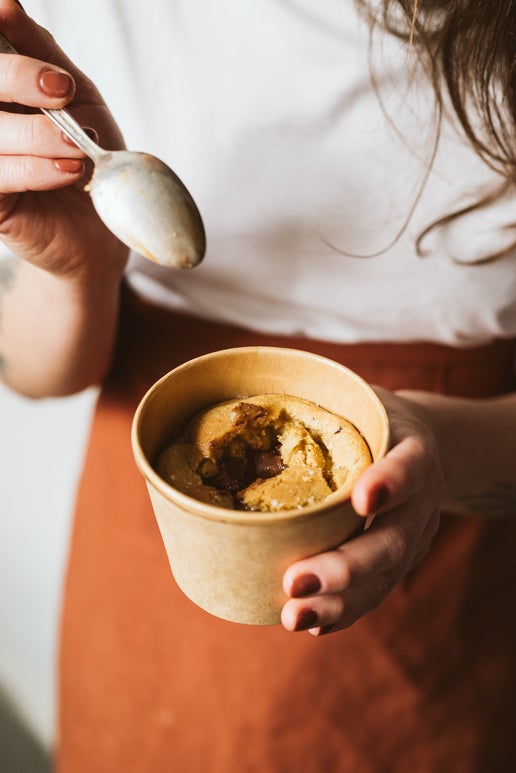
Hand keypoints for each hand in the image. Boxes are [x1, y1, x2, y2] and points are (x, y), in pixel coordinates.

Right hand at [0, 0, 126, 278]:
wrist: (105, 226)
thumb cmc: (90, 156)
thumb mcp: (77, 95)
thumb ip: (42, 53)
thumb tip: (7, 5)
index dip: (0, 41)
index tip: (23, 35)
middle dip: (17, 77)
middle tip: (62, 89)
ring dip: (36, 132)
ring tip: (77, 145)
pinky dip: (37, 168)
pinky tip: (70, 168)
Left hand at [281, 388, 446, 634]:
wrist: (419, 446)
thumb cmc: (374, 418)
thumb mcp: (361, 398)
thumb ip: (324, 405)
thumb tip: (243, 404)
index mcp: (415, 452)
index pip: (410, 466)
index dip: (391, 483)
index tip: (362, 498)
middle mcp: (420, 502)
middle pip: (391, 541)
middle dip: (344, 567)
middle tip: (295, 581)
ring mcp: (413, 538)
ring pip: (382, 579)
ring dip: (338, 602)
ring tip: (293, 616)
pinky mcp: (399, 564)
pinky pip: (374, 593)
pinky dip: (344, 611)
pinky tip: (313, 622)